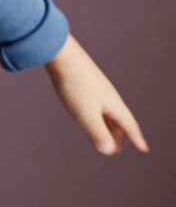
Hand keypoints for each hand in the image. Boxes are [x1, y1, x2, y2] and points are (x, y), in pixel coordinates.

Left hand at [45, 36, 147, 154]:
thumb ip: (98, 133)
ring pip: (107, 113)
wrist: (62, 55)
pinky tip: (90, 115)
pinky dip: (98, 116)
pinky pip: (97, 105)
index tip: (144, 150)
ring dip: (108, 127)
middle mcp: (110, 97)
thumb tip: (110, 151)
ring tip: (105, 136)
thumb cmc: (76, 86)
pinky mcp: (86, 83)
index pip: (129, 127)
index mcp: (115, 106)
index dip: (136, 139)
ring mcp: (98, 89)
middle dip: (119, 136)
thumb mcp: (86, 115)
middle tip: (117, 150)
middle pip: (119, 121)